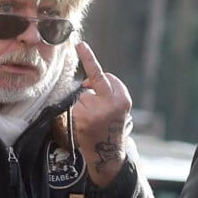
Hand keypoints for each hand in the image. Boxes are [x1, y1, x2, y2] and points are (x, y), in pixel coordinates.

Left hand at [72, 41, 132, 188]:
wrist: (108, 153)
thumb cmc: (111, 125)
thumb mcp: (117, 107)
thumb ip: (105, 91)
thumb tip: (85, 85)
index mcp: (122, 98)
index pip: (104, 76)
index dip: (90, 61)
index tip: (78, 44)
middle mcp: (111, 103)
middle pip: (92, 82)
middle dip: (89, 74)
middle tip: (83, 60)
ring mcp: (96, 112)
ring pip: (82, 97)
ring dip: (85, 105)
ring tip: (93, 120)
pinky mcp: (83, 120)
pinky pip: (75, 108)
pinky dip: (78, 114)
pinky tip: (86, 125)